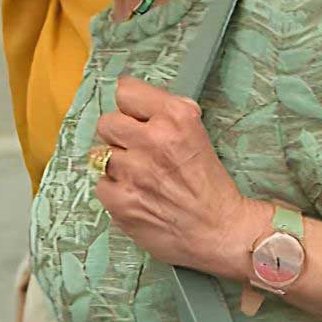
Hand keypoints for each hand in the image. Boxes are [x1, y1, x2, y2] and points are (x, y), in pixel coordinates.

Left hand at [92, 76, 261, 278]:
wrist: (220, 231)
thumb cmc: (210, 185)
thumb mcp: (198, 133)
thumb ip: (168, 113)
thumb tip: (140, 102)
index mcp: (175, 118)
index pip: (126, 91)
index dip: (130, 106)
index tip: (135, 116)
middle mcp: (152, 140)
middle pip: (107, 122)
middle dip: (119, 135)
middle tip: (136, 150)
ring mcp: (133, 171)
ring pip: (100, 154)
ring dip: (116, 164)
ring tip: (138, 176)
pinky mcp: (120, 200)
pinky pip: (100, 184)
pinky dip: (114, 190)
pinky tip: (135, 195)